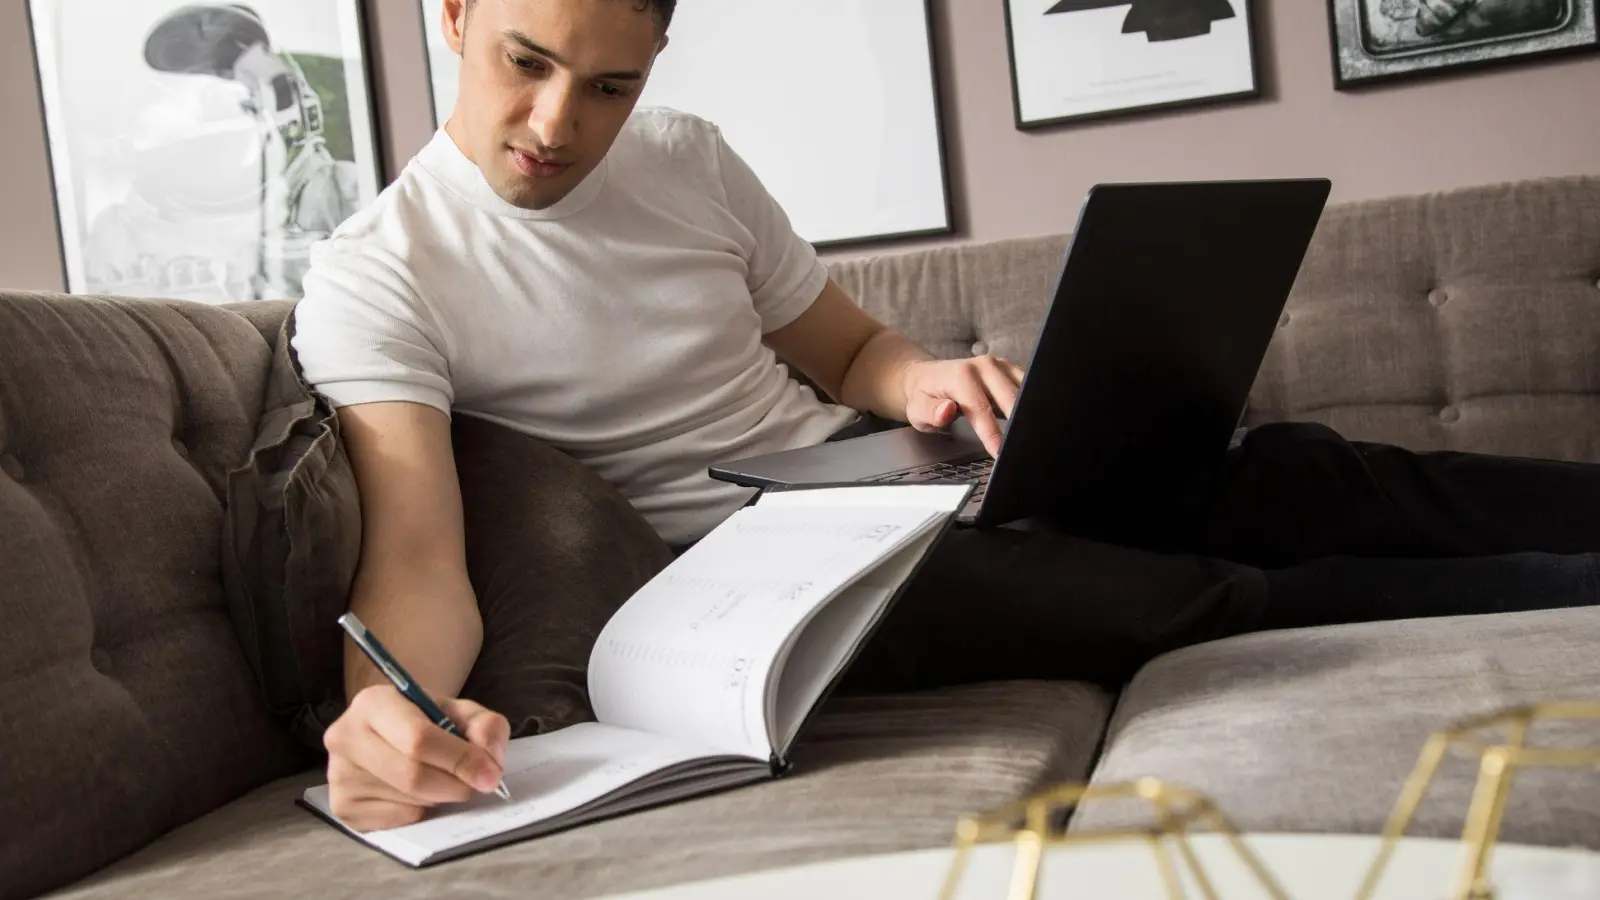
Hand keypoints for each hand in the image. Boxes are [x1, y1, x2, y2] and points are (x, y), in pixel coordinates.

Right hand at [322, 684, 509, 831]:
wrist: (390, 731)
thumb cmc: (426, 720)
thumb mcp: (460, 711)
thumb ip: (485, 726)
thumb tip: (489, 760)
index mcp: (373, 702)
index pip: (418, 738)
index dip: (460, 760)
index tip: (490, 774)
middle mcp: (345, 736)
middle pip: (412, 775)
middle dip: (455, 784)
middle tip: (476, 784)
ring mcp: (338, 774)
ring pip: (408, 800)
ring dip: (440, 797)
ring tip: (443, 779)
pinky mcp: (341, 805)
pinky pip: (396, 819)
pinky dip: (420, 811)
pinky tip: (418, 793)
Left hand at [900, 355, 1025, 457]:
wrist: (926, 377)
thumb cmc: (923, 396)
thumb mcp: (917, 409)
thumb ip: (931, 412)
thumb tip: (946, 411)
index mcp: (962, 375)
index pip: (981, 409)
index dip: (992, 434)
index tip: (1000, 453)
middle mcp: (983, 366)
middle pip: (1011, 397)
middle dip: (1018, 424)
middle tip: (1022, 449)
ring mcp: (999, 366)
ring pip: (1025, 390)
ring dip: (1028, 413)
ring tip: (1030, 437)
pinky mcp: (1008, 370)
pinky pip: (1027, 387)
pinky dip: (1030, 404)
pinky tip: (1030, 422)